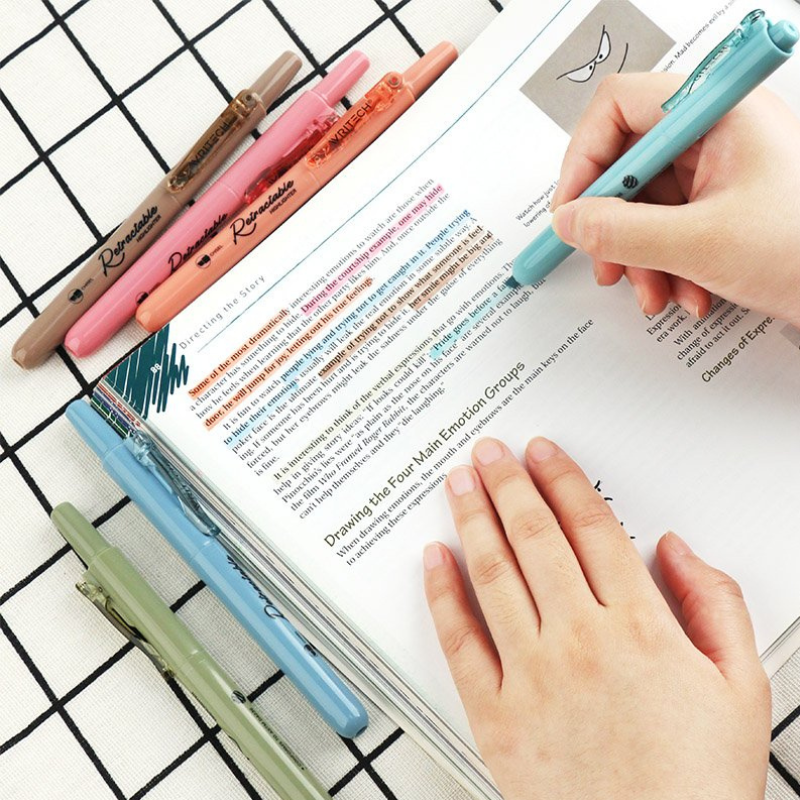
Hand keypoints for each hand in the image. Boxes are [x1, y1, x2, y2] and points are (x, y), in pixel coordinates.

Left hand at [423, 437, 769, 799]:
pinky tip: (434, 559)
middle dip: (508, 483)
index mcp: (638, 624)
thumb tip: (676, 548)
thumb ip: (717, 604)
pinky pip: (460, 641)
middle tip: (489, 452)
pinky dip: (442, 594)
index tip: (543, 452)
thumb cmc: (699, 782)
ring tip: (458, 483)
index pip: (591, 526)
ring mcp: (531, 674)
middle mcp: (579, 638)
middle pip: (535, 536)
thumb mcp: (743, 687)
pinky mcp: (495, 715)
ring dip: (472, 519)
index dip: (562, 479)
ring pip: (494, 574)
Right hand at [549, 73, 799, 325]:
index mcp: (719, 111)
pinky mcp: (722, 200)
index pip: (620, 106)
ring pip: (644, 203)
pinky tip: (684, 290)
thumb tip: (571, 222)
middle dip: (613, 225)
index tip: (571, 208)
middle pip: (628, 163)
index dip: (583, 159)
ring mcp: (721, 167)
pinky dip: (663, 262)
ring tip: (656, 291)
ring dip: (639, 255)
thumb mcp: (701, 244)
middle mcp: (717, 131)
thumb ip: (621, 233)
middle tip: (606, 262)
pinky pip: (667, 224)